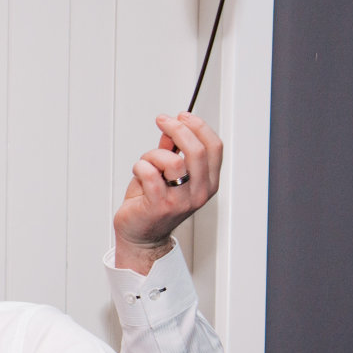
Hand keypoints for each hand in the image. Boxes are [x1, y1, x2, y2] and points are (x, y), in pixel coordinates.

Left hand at [113, 112, 222, 271]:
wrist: (140, 237)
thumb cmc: (152, 206)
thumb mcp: (167, 174)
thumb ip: (171, 151)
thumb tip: (171, 128)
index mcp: (207, 183)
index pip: (214, 147)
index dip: (199, 126)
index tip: (182, 116)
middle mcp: (198, 193)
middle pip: (197, 150)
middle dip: (178, 129)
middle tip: (163, 121)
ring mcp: (180, 201)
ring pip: (172, 161)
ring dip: (154, 153)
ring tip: (146, 161)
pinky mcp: (159, 206)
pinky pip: (150, 174)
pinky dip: (140, 166)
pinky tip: (138, 171)